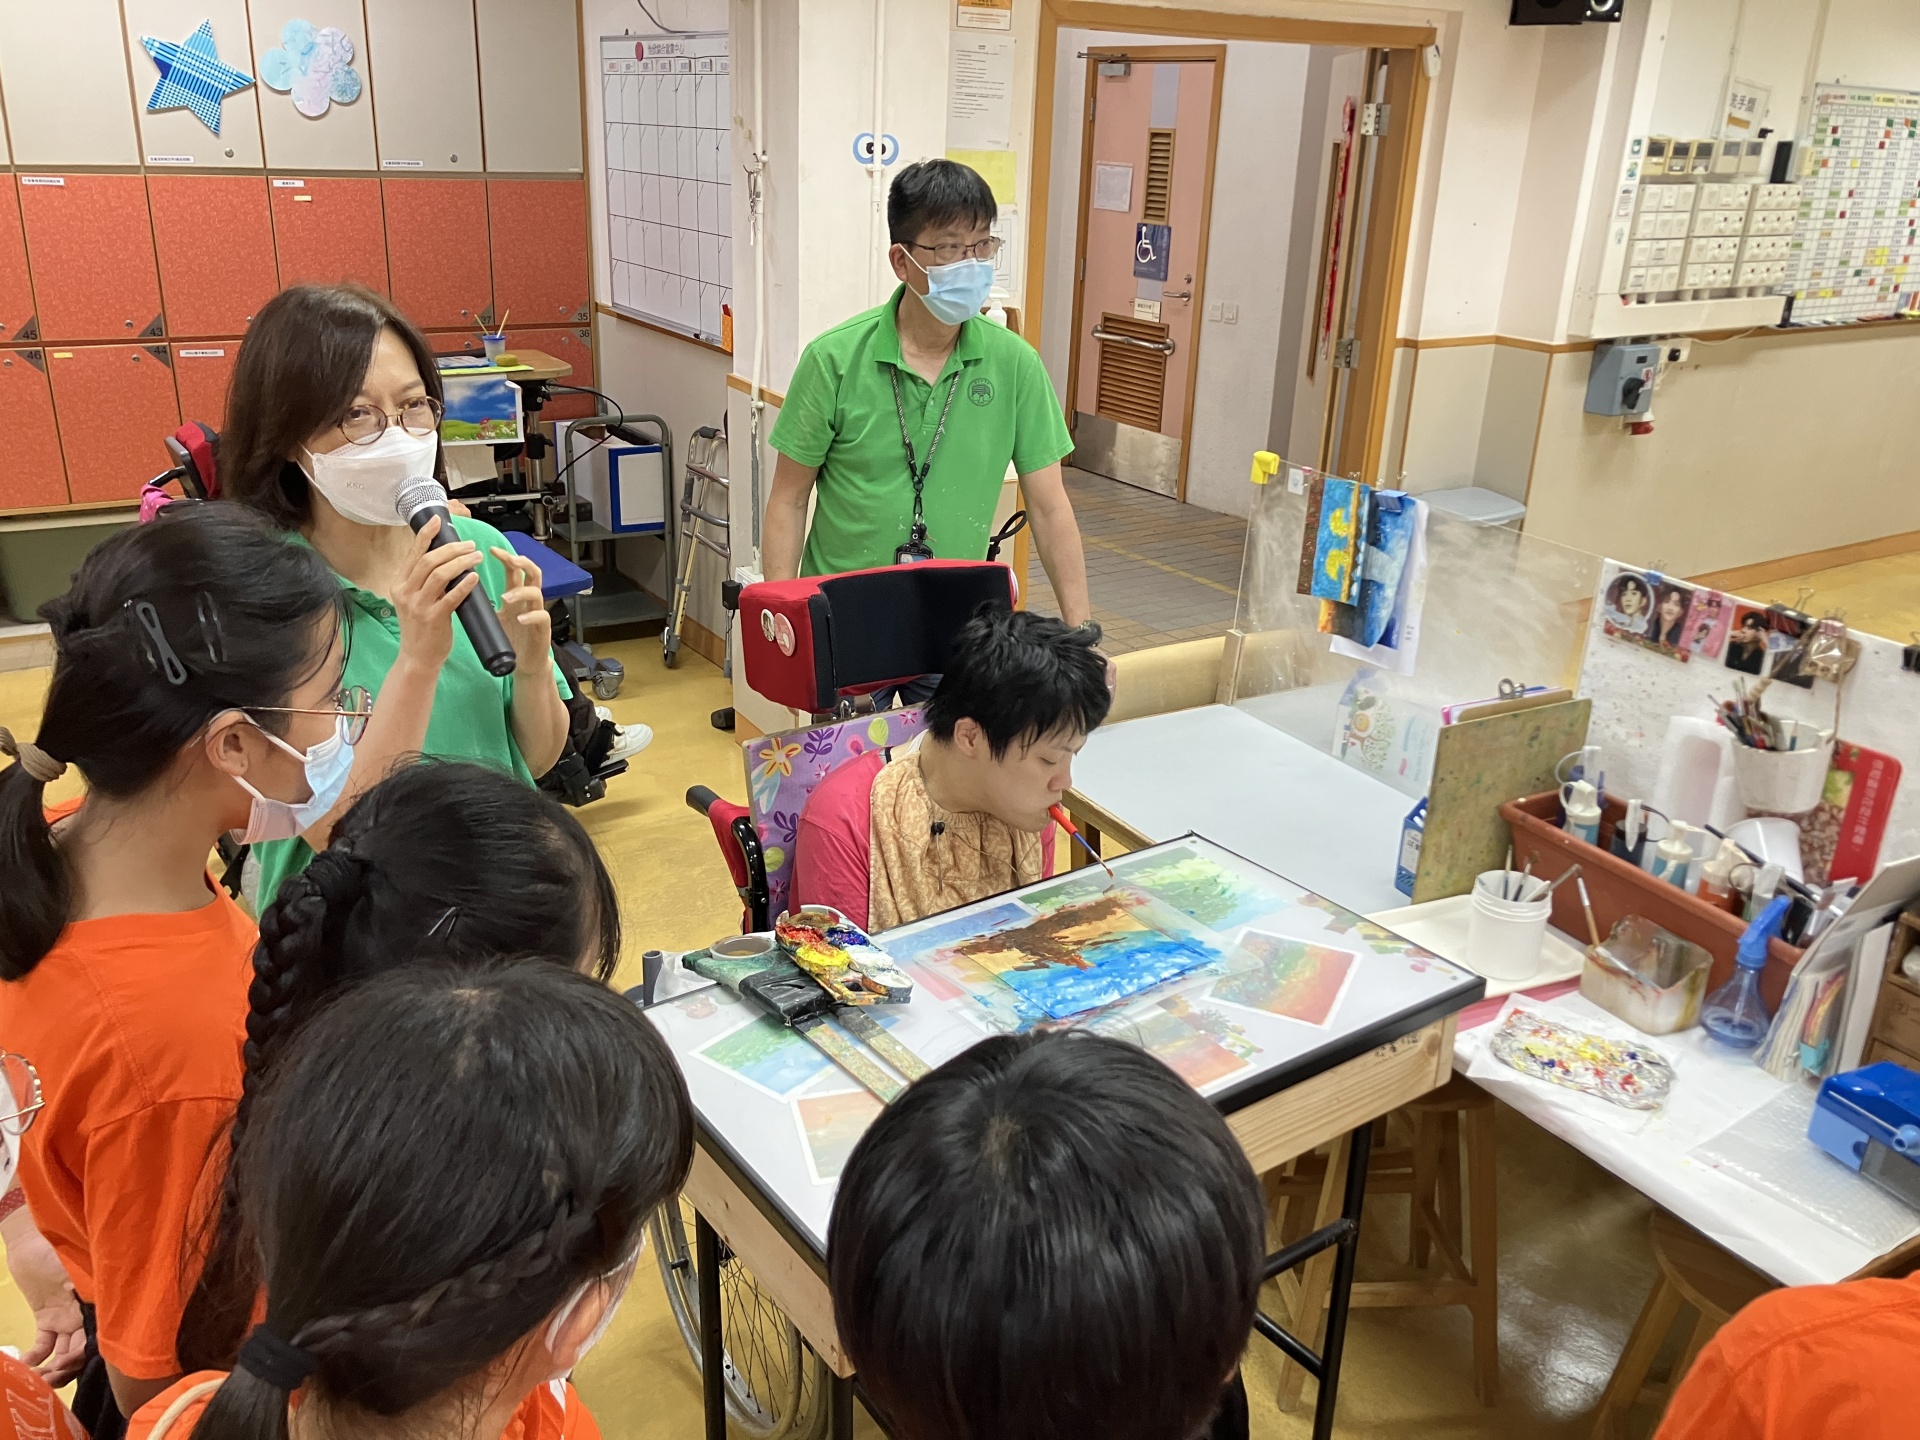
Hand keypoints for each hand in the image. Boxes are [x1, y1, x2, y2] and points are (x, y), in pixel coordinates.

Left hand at [5, 1225, 84, 1383]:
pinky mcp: (47, 1319)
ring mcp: (66, 1319)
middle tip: (48, 1379)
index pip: (98, 1337)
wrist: (32, 1241)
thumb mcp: (80, 1272)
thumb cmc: (60, 1253)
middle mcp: (87, 1315)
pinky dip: (36, 1356)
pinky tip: (25, 1362)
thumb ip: (92, 1294)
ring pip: (63, 1352)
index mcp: (99, 1304)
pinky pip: (44, 1344)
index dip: (84, 1354)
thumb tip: (102, 1321)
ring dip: (51, 1368)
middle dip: (66, 1368)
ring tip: (36, 1378)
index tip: (67, 1363)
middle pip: (81, 1350)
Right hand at [392, 516, 480, 672]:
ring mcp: (418, 606)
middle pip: (429, 560)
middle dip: (451, 548)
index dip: (426, 535)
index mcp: (399, 584)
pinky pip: (451, 597)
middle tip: (469, 544)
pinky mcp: (433, 619)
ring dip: (461, 562)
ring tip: (476, 556)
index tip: (438, 521)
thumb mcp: (415, 600)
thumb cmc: (421, 628)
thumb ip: (425, 581)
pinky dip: (464, 585)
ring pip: (440, 575)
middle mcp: (405, 592)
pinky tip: (475, 577)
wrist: (417, 658)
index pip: (414, 554)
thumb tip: (446, 558)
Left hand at [492, 547, 551, 665]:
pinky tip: (520, 619)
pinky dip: (531, 616)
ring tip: (506, 597)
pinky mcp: (542, 630)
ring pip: (536, 593)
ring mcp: (537, 614)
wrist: (524, 663)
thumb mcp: (494, 617)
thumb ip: (483, 603)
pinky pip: (541, 617)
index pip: (514, 570)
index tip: (491, 550)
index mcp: (516, 597)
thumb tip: (456, 591)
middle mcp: (528, 602)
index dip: (505, 558)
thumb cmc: (510, 639)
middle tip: (509, 559)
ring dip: (521, 592)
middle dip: (521, 563)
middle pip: (532, 573)